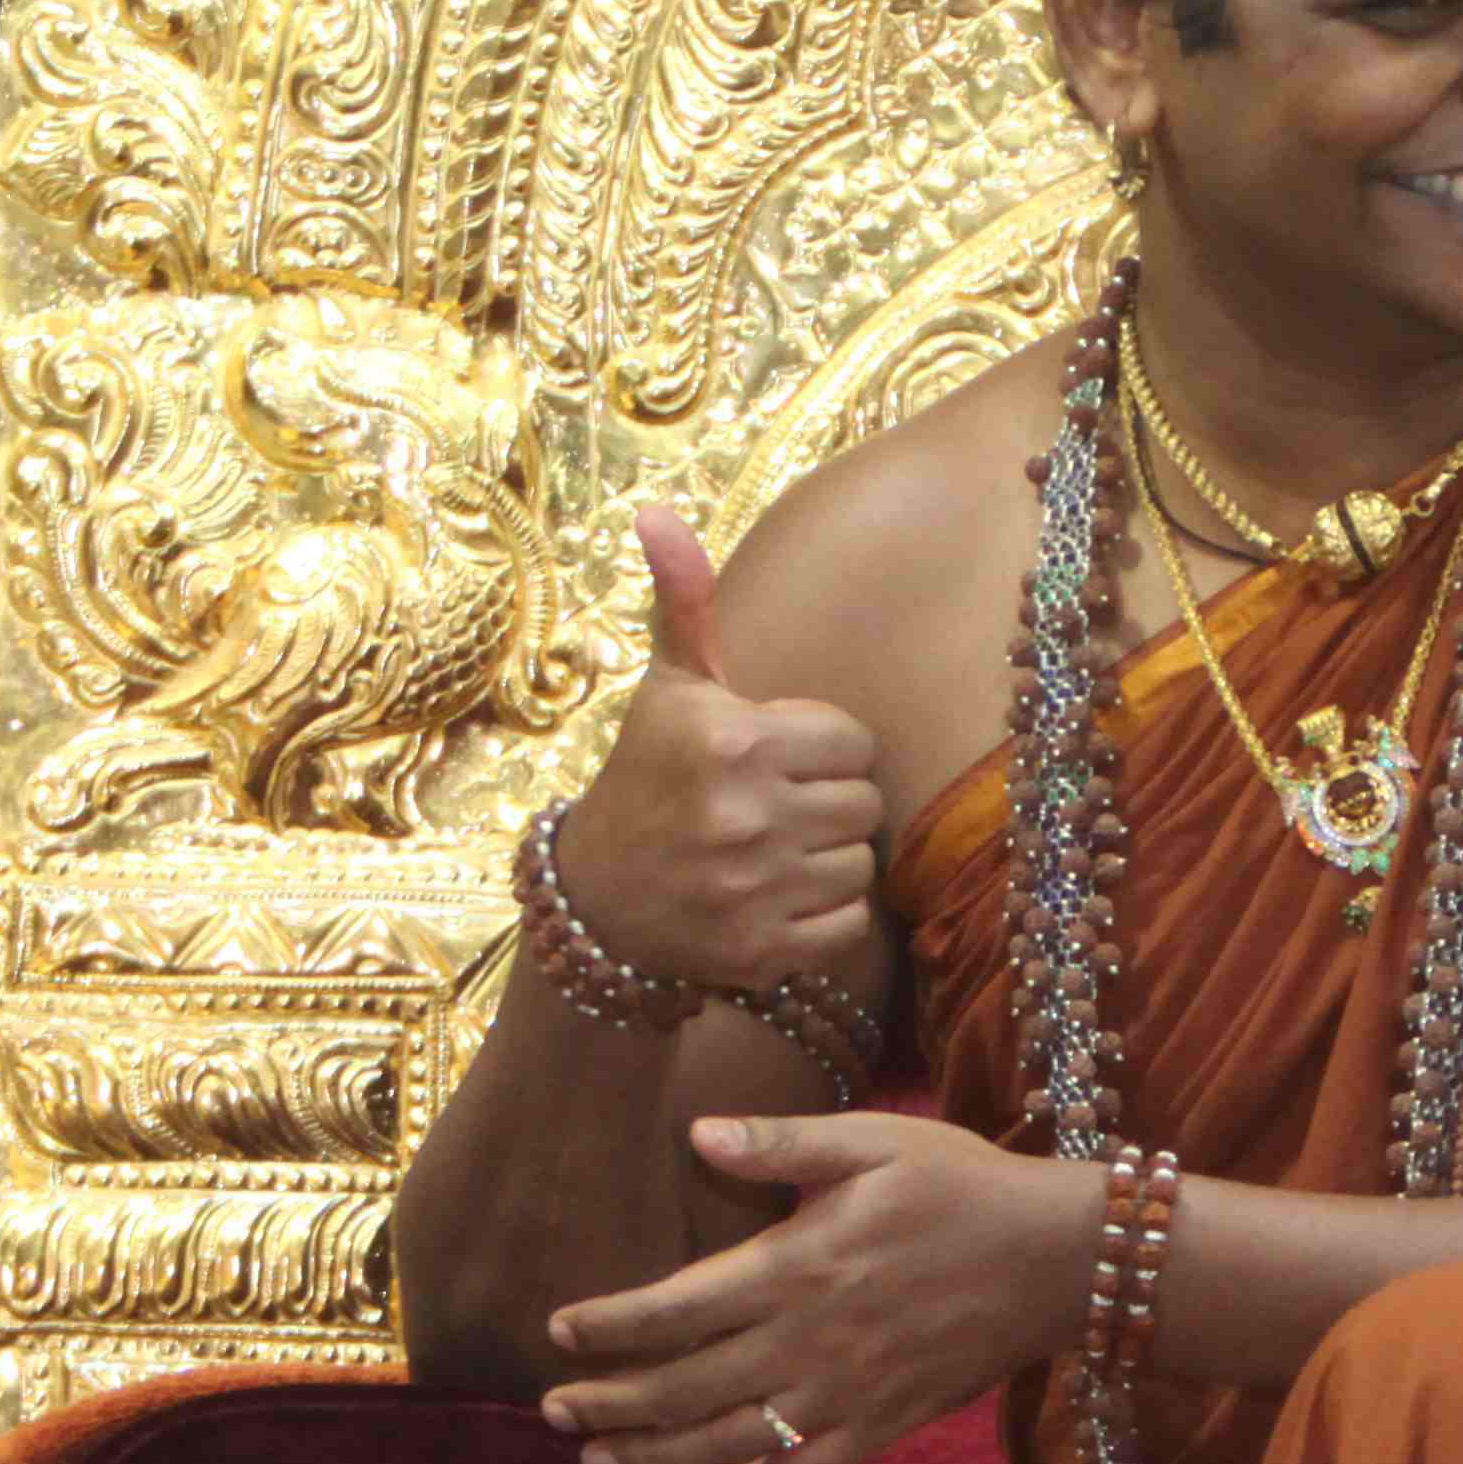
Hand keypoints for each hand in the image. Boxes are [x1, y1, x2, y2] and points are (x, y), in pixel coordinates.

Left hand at [543, 1115, 1090, 1463]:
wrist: (1060, 1260)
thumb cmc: (964, 1187)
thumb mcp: (876, 1142)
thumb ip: (783, 1144)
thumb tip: (699, 1135)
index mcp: (800, 1264)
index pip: (679, 1307)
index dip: (612, 1327)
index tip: (558, 1333)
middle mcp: (812, 1340)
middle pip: (687, 1387)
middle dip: (611, 1402)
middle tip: (551, 1409)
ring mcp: (848, 1394)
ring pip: (729, 1442)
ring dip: (653, 1456)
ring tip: (594, 1460)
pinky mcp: (883, 1427)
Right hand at [559, 508, 881, 987]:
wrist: (598, 903)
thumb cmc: (647, 780)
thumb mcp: (668, 690)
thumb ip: (685, 603)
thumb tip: (657, 513)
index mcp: (731, 739)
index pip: (852, 740)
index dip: (820, 748)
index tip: (777, 758)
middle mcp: (743, 813)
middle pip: (864, 802)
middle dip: (828, 802)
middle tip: (778, 808)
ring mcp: (754, 887)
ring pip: (862, 862)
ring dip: (829, 858)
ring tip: (779, 852)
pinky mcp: (764, 950)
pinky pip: (850, 922)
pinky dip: (826, 914)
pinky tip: (781, 898)